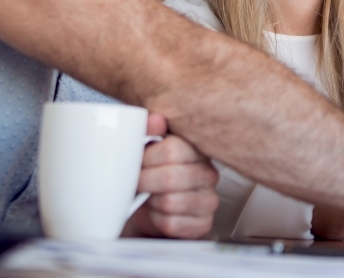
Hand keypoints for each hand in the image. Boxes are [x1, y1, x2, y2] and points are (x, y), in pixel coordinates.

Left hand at [122, 113, 219, 238]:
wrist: (151, 210)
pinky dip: (156, 220)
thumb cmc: (152, 177)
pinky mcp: (203, 224)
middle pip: (170, 178)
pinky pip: (172, 224)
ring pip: (170, 202)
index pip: (173, 149)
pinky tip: (155, 213)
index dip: (147, 158)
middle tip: (135, 183)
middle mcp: (208, 174)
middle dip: (144, 182)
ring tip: (146, 197)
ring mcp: (208, 200)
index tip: (137, 162)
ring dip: (150, 203)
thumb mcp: (147, 149)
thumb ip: (148, 130)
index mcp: (196, 150)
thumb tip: (155, 119)